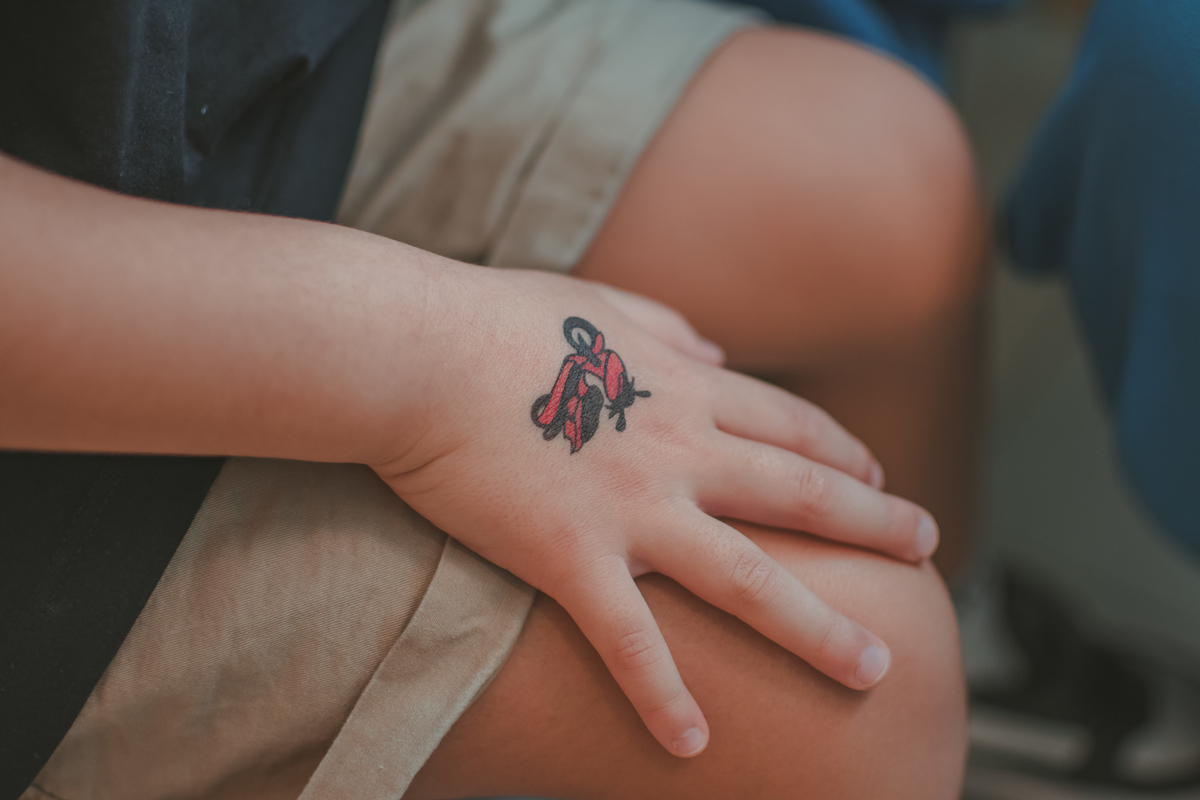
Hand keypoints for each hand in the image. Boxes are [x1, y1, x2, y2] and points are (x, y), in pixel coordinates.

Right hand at [373, 266, 937, 757]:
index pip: (786, 423)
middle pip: (798, 494)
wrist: (417, 350)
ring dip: (818, 627)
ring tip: (877, 667)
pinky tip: (694, 745)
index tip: (878, 473)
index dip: (840, 450)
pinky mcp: (569, 556)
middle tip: (931, 547)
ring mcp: (631, 508)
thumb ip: (666, 327)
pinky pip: (628, 641)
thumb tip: (712, 347)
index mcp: (682, 389)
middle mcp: (678, 450)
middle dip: (874, 521)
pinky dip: (663, 695)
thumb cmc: (495, 319)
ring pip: (748, 578)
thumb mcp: (598, 304)